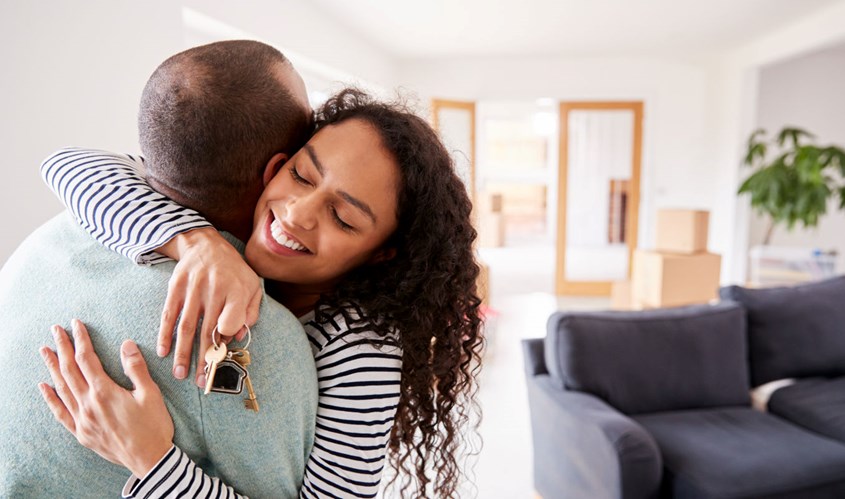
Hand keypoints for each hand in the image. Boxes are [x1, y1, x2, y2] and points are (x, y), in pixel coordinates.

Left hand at [39, 319, 173, 477]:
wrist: (149, 459)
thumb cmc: (153, 426)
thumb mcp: (151, 394)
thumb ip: (136, 368)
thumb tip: (126, 344)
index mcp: (105, 392)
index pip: (86, 359)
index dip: (81, 340)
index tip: (76, 324)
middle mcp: (88, 404)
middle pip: (69, 370)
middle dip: (62, 348)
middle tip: (55, 330)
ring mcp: (82, 420)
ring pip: (62, 388)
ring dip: (52, 368)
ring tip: (45, 351)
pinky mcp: (81, 432)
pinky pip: (60, 413)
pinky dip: (51, 399)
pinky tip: (44, 387)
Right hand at [157, 227, 261, 385]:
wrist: (205, 244)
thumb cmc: (233, 271)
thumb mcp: (252, 286)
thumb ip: (250, 312)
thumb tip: (237, 337)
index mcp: (237, 290)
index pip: (232, 319)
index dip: (227, 336)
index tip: (223, 351)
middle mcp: (215, 290)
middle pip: (208, 330)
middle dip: (204, 359)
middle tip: (201, 381)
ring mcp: (193, 289)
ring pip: (186, 327)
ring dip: (182, 353)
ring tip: (180, 374)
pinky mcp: (176, 288)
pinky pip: (169, 315)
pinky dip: (165, 334)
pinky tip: (163, 352)